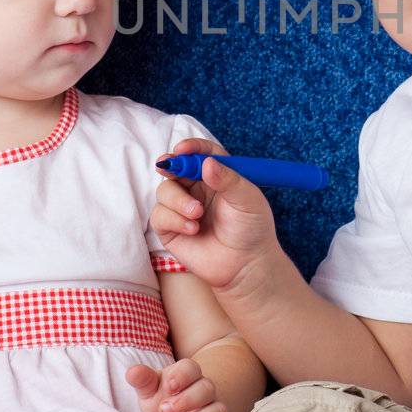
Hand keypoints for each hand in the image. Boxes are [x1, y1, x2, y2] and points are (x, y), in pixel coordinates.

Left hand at [125, 358, 229, 411]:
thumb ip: (142, 380)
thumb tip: (132, 372)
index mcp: (188, 376)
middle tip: (164, 411)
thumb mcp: (148, 391)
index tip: (168, 387)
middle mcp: (204, 392)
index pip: (191, 368)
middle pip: (207, 389)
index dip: (182, 375)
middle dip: (187, 400)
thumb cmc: (160, 401)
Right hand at [151, 139, 279, 291]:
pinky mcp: (171, 229)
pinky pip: (160, 215)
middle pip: (175, 167)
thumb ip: (228, 179)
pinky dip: (174, 219)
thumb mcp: (248, 199)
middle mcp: (197, 188)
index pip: (201, 153)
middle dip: (171, 166)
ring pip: (164, 190)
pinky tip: (193, 229)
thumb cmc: (252, 229)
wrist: (247, 264)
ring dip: (178, 200)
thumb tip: (207, 163)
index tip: (182, 149)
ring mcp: (182, 208)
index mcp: (217, 175)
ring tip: (197, 214)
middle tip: (170, 168)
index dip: (190, 147)